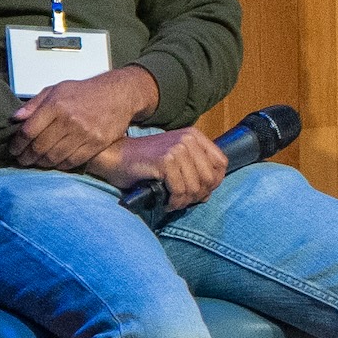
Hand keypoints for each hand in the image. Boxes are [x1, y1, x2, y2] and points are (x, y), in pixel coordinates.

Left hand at [11, 65, 156, 168]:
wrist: (118, 94)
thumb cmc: (84, 92)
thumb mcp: (56, 90)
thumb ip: (34, 104)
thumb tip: (15, 119)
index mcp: (56, 105)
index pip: (28, 131)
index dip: (17, 144)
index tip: (14, 149)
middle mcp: (69, 120)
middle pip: (39, 147)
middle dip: (27, 157)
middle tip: (22, 160)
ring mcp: (84, 133)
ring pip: (55, 157)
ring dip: (41, 163)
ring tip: (36, 163)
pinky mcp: (97, 144)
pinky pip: (73, 162)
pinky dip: (60, 165)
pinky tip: (54, 163)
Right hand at [101, 124, 229, 206]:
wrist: (115, 156)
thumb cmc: (144, 162)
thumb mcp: (175, 160)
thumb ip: (194, 173)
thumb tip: (207, 195)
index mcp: (194, 136)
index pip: (221, 164)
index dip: (214, 183)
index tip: (200, 192)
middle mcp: (188, 139)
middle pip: (210, 178)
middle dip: (198, 195)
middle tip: (183, 201)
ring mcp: (177, 148)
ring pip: (195, 187)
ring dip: (185, 201)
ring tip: (173, 202)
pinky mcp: (165, 160)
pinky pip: (180, 191)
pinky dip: (174, 202)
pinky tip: (166, 202)